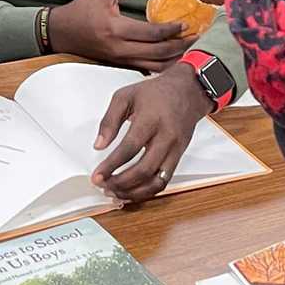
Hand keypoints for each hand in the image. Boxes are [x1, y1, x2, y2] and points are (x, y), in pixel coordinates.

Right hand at [48, 0, 195, 71]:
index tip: (185, 23)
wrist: (61, 31)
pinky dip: (162, 65)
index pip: (152, 33)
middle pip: (158, 53)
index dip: (172, 29)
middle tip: (195, 37)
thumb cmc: (82, 9)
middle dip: (180, 46)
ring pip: (154, 66)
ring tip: (188, 49)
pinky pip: (146, 68)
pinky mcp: (119, 64)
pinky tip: (172, 57)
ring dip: (174, 59)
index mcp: (115, 28)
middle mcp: (118, 48)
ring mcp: (119, 60)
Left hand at [91, 63, 212, 202]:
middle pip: (144, 169)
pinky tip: (131, 191)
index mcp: (151, 119)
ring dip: (134, 192)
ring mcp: (175, 149)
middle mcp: (166, 137)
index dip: (111, 165)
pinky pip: (164, 181)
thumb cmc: (155, 93)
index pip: (130, 148)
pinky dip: (147, 191)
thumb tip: (99, 145)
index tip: (97, 175)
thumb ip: (109, 120)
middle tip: (102, 185)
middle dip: (121, 183)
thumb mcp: (125, 96)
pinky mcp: (179, 157)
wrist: (188, 91)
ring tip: (114, 193)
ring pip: (157, 181)